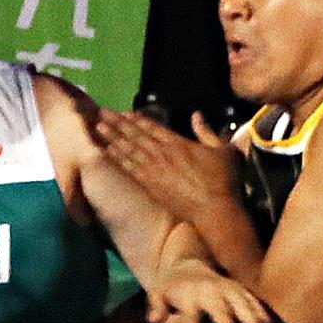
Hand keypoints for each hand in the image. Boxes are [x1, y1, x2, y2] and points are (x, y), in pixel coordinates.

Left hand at [91, 106, 245, 242]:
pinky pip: (130, 169)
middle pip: (135, 135)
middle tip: (101, 112)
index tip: (124, 113)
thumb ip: (207, 132)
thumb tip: (197, 115)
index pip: (152, 127)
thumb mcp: (224, 150)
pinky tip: (107, 152)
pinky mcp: (151, 186)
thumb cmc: (223, 181)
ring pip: (129, 150)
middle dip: (117, 123)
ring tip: (98, 128)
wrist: (215, 210)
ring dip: (113, 138)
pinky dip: (118, 159)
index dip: (136, 119)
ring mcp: (154, 171)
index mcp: (178, 143)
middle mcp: (162, 154)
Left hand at [144, 259, 276, 322]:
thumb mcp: (157, 294)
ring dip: (250, 315)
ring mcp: (224, 288)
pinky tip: (268, 322)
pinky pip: (250, 297)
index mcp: (188, 294)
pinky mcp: (236, 288)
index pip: (188, 311)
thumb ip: (156, 307)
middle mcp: (208, 290)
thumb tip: (152, 319)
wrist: (188, 265)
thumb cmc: (172, 287)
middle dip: (226, 321)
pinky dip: (259, 308)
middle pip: (218, 306)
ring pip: (239, 301)